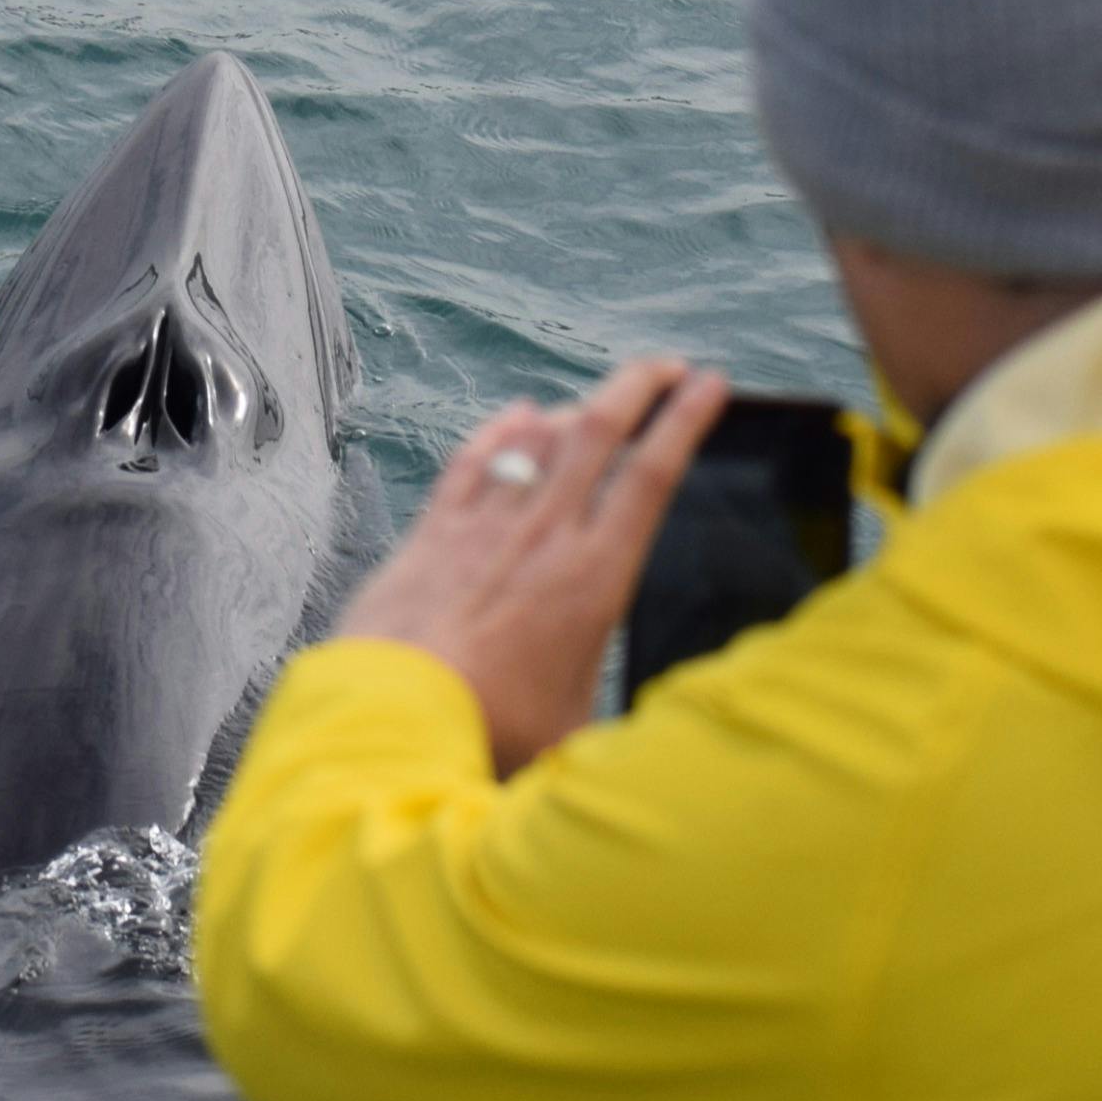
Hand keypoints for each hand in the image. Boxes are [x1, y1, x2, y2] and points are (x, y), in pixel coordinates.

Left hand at [336, 359, 729, 776]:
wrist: (391, 719)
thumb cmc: (488, 733)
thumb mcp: (577, 726)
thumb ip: (610, 699)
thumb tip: (642, 725)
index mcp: (594, 578)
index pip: (652, 476)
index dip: (686, 421)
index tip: (710, 387)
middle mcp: (544, 536)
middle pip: (599, 432)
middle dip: (639, 386)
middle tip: (667, 367)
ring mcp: (485, 526)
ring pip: (538, 437)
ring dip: (576, 407)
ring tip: (601, 400)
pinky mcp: (433, 532)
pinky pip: (473, 460)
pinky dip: (501, 429)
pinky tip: (516, 414)